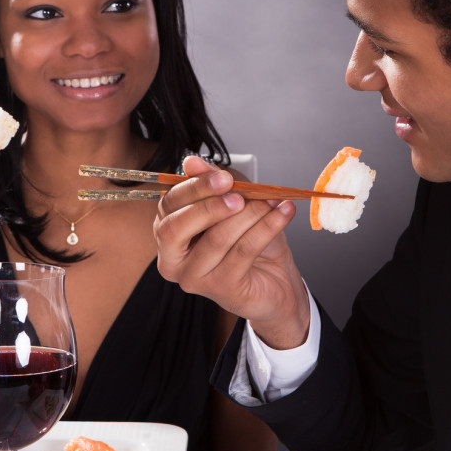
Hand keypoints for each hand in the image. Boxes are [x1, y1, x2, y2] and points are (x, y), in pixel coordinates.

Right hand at [154, 156, 310, 348]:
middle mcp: (172, 259)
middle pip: (177, 227)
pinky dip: (268, 227)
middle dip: (211, 205)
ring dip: (250, 214)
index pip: (169, 205)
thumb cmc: (247, 240)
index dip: (196, 188)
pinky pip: (244, 251)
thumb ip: (210, 183)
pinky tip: (283, 213)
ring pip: (217, 238)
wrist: (275, 281)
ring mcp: (194, 277)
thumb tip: (191, 161)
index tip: (224, 177)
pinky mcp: (222, 289)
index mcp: (167, 232)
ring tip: (273, 201)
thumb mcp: (230, 204)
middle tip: (240, 194)